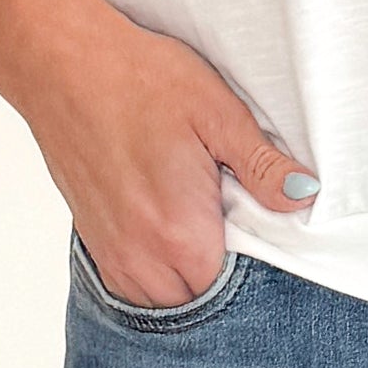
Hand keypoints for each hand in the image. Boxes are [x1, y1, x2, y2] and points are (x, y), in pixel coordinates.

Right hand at [9, 0, 320, 306]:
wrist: (63, 64)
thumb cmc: (138, 79)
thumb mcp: (216, 112)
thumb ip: (262, 166)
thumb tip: (304, 196)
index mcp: (180, 232)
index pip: (237, 292)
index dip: (261, 269)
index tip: (269, 236)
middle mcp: (142, 258)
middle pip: (202, 304)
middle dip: (228, 280)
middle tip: (239, 225)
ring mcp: (113, 255)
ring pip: (167, 301)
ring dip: (192, 280)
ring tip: (207, 228)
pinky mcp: (94, 243)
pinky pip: (135, 288)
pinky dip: (160, 275)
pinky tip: (174, 234)